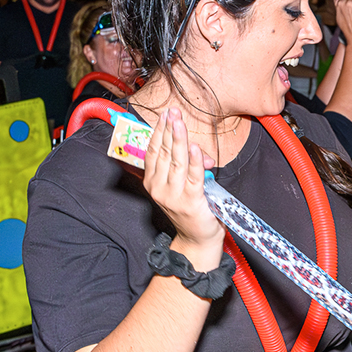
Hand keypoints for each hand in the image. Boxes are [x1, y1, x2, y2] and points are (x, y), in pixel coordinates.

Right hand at [142, 109, 224, 259]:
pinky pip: (192, 176)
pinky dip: (194, 160)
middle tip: (172, 112)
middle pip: (164, 153)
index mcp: (152, 182)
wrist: (197, 239)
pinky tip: (194, 146)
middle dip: (169, 130)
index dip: (158, 132)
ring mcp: (173, 195)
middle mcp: (158, 188)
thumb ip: (188, 166)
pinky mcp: (190, 201)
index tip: (164, 115)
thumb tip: (199, 152)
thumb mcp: (184, 185)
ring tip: (179, 122)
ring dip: (179, 139)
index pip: (153, 152)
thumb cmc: (190, 209)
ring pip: (176, 161)